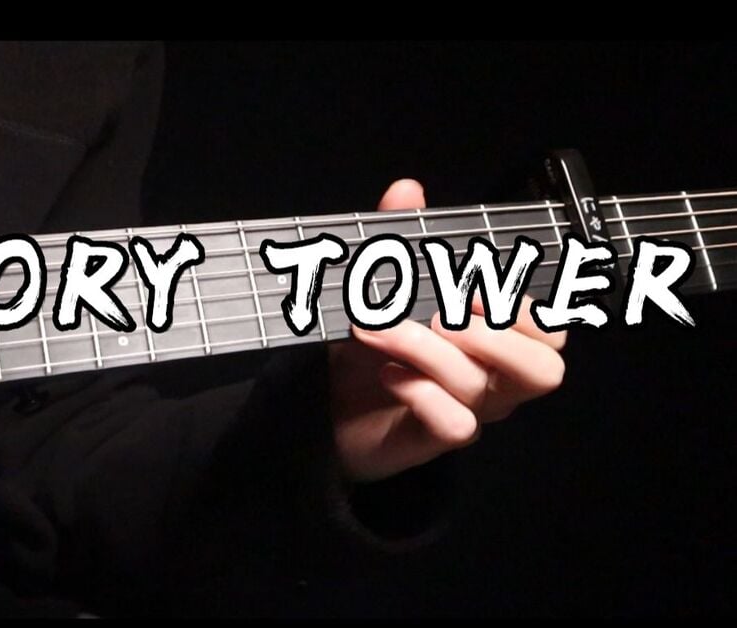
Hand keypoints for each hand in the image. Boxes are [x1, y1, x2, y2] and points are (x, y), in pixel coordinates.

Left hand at [330, 179, 566, 481]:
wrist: (330, 402)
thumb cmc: (373, 345)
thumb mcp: (383, 287)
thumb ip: (400, 239)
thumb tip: (407, 189)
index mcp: (498, 340)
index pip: (550, 329)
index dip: (524, 308)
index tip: (475, 284)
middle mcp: (495, 380)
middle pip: (544, 370)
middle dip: (493, 335)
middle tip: (441, 314)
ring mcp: (469, 411)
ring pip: (483, 389)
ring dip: (429, 351)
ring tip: (379, 329)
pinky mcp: (434, 438)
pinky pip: (455, 425)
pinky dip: (423, 395)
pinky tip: (389, 374)